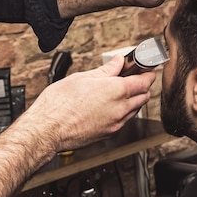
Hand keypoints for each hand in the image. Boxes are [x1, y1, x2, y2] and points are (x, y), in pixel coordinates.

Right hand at [18, 54, 155, 152]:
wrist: (47, 129)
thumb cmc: (59, 104)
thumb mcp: (83, 78)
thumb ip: (106, 70)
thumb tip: (117, 62)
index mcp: (117, 91)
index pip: (144, 82)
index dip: (148, 73)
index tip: (147, 69)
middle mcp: (120, 109)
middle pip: (144, 96)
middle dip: (143, 86)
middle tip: (134, 78)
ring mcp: (115, 123)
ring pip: (135, 110)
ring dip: (134, 100)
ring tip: (120, 91)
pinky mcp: (108, 134)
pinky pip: (124, 121)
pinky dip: (123, 112)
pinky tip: (110, 106)